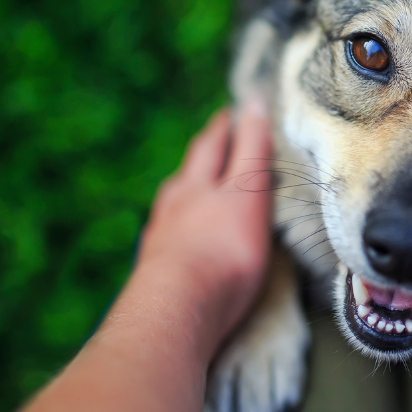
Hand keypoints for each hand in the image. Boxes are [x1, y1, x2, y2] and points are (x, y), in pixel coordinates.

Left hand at [130, 102, 273, 356]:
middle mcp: (177, 203)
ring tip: (196, 183)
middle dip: (205, 150)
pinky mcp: (156, 269)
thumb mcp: (248, 191)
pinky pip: (169, 235)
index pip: (216, 144)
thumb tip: (255, 101)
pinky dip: (179, 225)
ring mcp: (162, 236)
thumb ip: (252, 150)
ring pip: (175, 200)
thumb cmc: (224, 250)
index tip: (237, 110)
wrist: (177, 309)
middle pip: (191, 169)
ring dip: (188, 187)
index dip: (230, 126)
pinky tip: (180, 233)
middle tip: (216, 135)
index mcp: (200, 182)